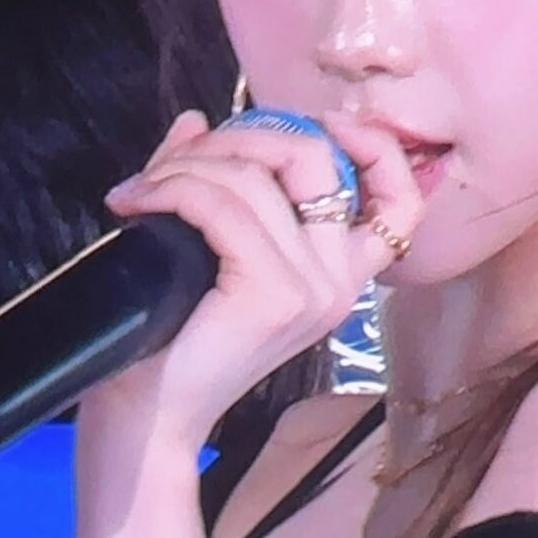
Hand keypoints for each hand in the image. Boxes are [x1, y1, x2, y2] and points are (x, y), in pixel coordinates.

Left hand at [81, 108, 421, 448]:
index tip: (323, 122)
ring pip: (256, 178)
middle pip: (315, 159)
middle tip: (181, 158)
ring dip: (188, 167)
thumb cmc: (175, 340)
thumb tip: (194, 121)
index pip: (401, 202)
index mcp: (339, 274)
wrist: (150, 417)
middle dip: (243, 136)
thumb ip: (208, 182)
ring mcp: (312, 289)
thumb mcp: (205, 247)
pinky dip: (172, 190)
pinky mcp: (274, 294)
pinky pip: (223, 207)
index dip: (375, 146)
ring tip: (142, 189)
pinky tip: (137, 204)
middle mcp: (340, 282)